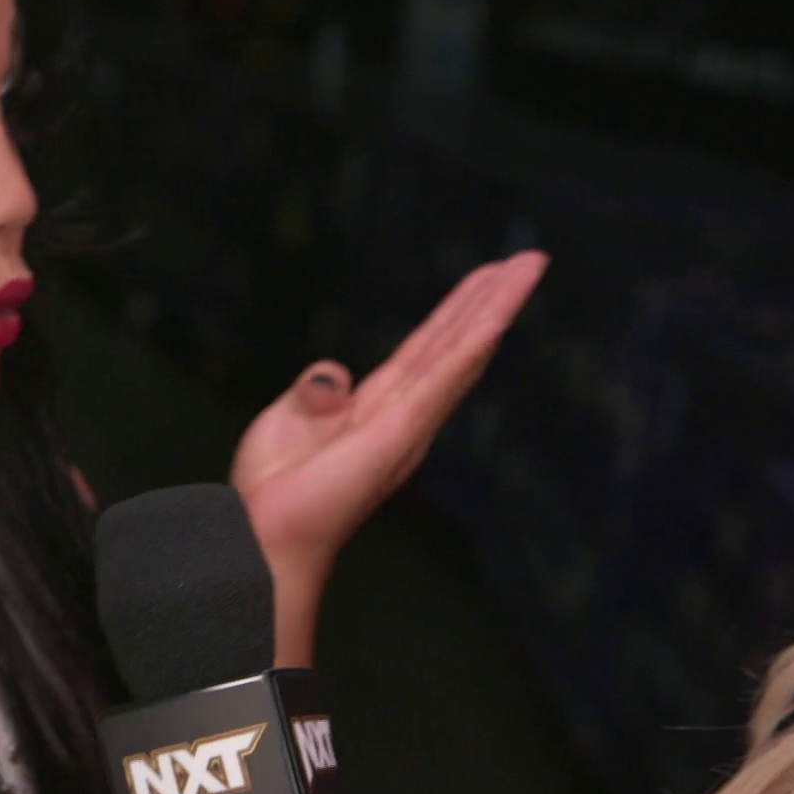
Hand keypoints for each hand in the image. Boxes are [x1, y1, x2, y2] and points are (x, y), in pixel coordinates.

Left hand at [232, 252, 546, 661]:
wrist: (264, 535)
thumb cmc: (273, 490)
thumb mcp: (288, 418)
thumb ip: (316, 390)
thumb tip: (335, 372)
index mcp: (380, 407)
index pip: (427, 347)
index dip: (457, 310)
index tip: (489, 274)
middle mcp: (406, 414)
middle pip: (455, 343)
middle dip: (492, 299)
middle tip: (530, 258)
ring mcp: (408, 424)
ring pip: (461, 353)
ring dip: (496, 308)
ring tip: (528, 268)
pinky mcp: (397, 433)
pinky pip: (441, 380)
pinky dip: (470, 346)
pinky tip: (497, 318)